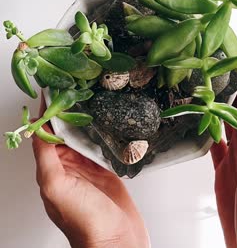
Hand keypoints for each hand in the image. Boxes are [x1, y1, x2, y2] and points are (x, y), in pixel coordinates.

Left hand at [32, 97, 149, 247]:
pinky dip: (100, 131)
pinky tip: (104, 121)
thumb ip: (46, 157)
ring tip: (87, 98)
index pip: (45, 134)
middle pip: (64, 132)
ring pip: (82, 137)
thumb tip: (36, 130)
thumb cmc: (85, 222)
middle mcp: (67, 167)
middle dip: (66, 111)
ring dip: (83, 120)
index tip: (52, 92)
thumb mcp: (57, 187)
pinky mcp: (105, 169)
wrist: (116, 241)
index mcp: (52, 170)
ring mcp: (87, 168)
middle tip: (72, 89)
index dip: (47, 113)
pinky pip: (99, 145)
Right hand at [211, 69, 236, 247]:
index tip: (225, 54)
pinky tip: (196, 121)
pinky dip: (205, 129)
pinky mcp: (225, 171)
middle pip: (234, 104)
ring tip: (196, 84)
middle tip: (203, 63)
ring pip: (223, 121)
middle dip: (220, 82)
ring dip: (211, 103)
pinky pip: (214, 143)